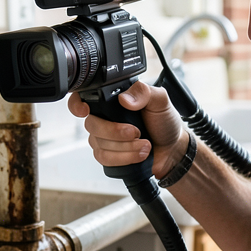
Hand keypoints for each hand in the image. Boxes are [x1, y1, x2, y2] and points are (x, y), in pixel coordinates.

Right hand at [67, 81, 186, 177]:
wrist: (173, 148)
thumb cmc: (164, 122)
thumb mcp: (160, 101)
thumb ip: (144, 92)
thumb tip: (124, 99)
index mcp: (112, 99)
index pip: (83, 97)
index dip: (77, 104)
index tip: (85, 110)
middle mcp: (104, 117)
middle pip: (91, 125)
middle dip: (115, 132)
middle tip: (136, 131)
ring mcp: (104, 138)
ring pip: (99, 144)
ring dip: (126, 147)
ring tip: (145, 144)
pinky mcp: (109, 155)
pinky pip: (105, 158)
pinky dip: (124, 158)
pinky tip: (139, 154)